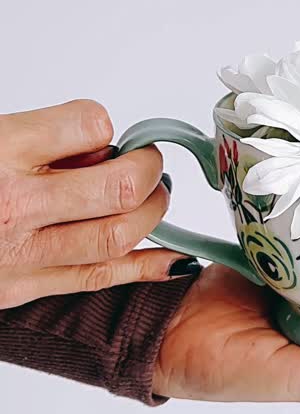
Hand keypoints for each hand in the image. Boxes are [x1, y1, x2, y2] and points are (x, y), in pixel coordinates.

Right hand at [0, 100, 187, 307]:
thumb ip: (36, 138)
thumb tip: (97, 147)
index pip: (90, 124)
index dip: (104, 125)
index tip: (100, 132)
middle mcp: (12, 204)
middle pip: (120, 186)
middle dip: (148, 170)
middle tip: (147, 162)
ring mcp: (17, 254)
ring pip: (118, 235)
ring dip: (152, 212)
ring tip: (153, 197)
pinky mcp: (17, 289)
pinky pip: (97, 279)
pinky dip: (144, 267)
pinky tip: (171, 257)